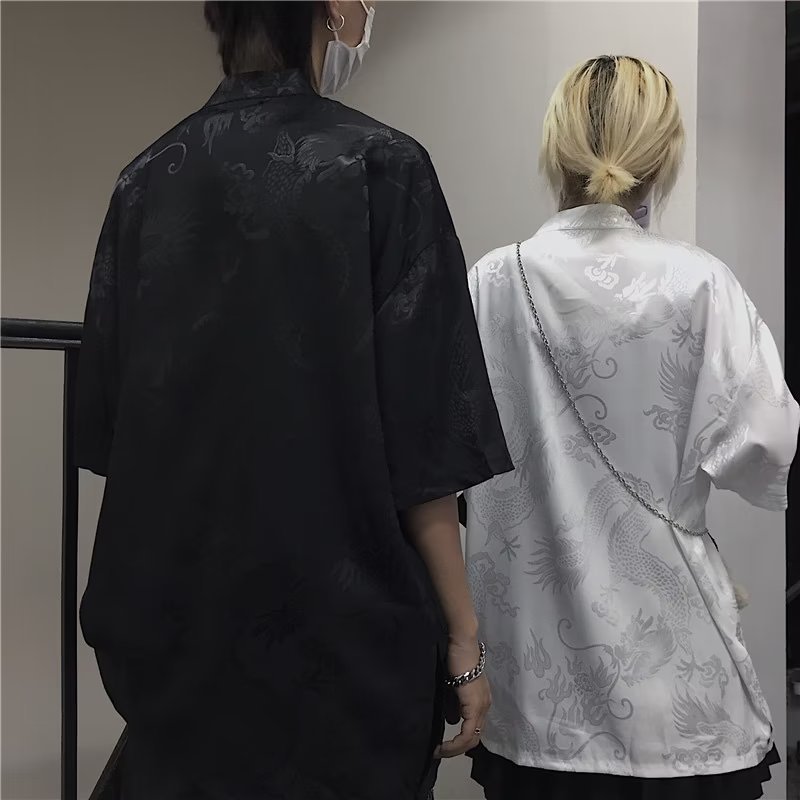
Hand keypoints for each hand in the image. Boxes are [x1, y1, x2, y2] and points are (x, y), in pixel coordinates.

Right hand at [435, 639, 490, 758]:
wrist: (461, 644)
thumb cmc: (455, 659)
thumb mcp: (453, 687)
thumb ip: (453, 705)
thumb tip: (450, 722)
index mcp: (481, 701)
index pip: (474, 729)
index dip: (459, 742)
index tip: (442, 746)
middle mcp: (485, 706)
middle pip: (475, 739)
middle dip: (456, 749)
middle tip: (440, 751)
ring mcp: (482, 706)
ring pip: (473, 739)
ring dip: (455, 749)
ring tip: (439, 751)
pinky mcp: (475, 706)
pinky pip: (467, 734)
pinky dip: (455, 743)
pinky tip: (442, 745)